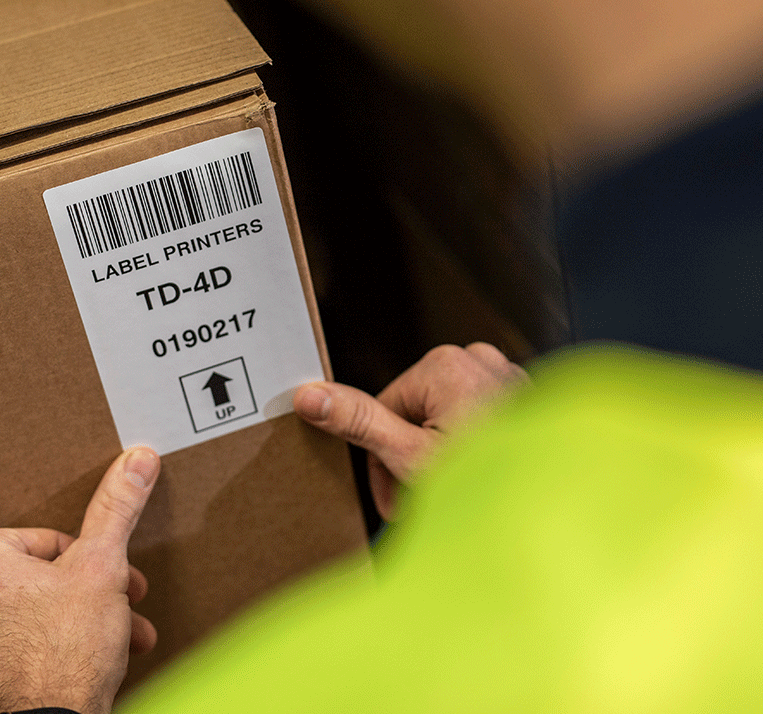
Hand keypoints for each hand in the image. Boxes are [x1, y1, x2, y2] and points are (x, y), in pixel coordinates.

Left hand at [0, 446, 159, 713]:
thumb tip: (136, 460)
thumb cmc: (65, 652)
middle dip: (87, 596)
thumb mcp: (102, 565)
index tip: (114, 580)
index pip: (46, 542)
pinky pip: (7, 656)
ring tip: (109, 643)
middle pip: (36, 581)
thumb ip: (116, 508)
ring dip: (72, 626)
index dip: (90, 561)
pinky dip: (42, 656)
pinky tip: (77, 667)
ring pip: (25, 619)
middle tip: (119, 608)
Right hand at [294, 343, 526, 519]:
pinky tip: (483, 480)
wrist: (558, 510)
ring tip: (458, 494)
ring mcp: (507, 377)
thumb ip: (358, 421)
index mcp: (446, 364)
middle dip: (413, 458)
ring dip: (442, 455)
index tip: (394, 498)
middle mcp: (479, 359)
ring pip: (447, 417)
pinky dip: (474, 449)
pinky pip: (479, 419)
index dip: (382, 459)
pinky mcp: (525, 398)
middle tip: (425, 501)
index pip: (385, 408)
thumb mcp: (410, 456)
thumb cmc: (493, 488)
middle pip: (416, 412)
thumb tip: (310, 395)